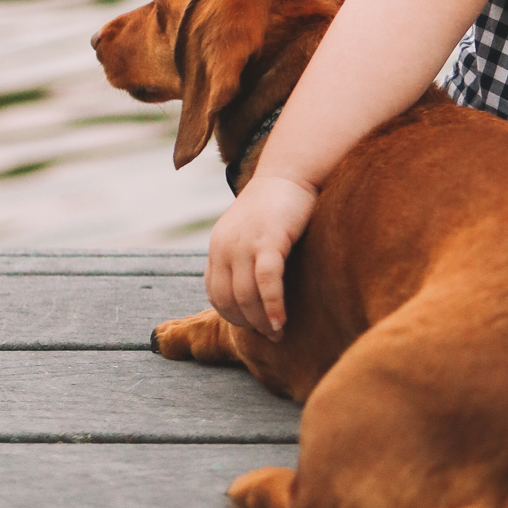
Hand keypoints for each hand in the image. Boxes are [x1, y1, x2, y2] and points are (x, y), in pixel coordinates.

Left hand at [205, 170, 319, 337]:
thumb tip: (250, 293)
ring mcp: (245, 243)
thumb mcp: (249, 232)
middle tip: (269, 335)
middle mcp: (225, 246)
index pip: (216, 293)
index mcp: (218, 246)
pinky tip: (281, 321)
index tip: (254, 326)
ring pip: (246, 296)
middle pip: (228, 299)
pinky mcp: (269, 240)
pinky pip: (267, 283)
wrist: (291, 172)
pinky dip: (273, 306)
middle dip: (248, 323)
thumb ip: (243, 257)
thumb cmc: (277, 205)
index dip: (233, 315)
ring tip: (278, 332)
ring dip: (261, 321)